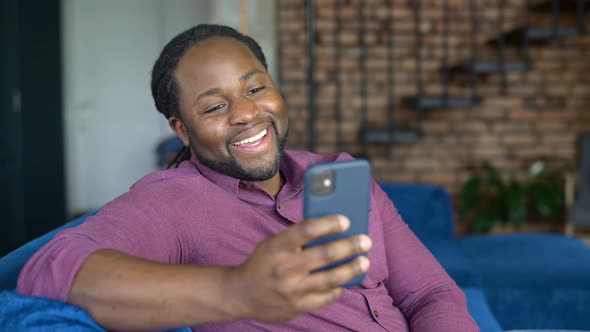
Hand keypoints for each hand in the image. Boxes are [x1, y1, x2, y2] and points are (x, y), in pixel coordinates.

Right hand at [227, 215, 371, 322]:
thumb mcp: (272, 244)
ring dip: (351, 269)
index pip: (305, 230)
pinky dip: (337, 288)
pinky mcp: (297, 307)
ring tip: (364, 261)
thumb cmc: (263, 263)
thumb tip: (332, 231)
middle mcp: (284, 268)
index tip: (346, 220)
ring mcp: (291, 290)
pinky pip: (326, 297)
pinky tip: (344, 280)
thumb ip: (296, 239)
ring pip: (330, 279)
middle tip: (365, 241)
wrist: (240, 295)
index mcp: (275, 247)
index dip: (328, 223)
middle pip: (324, 255)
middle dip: (349, 246)